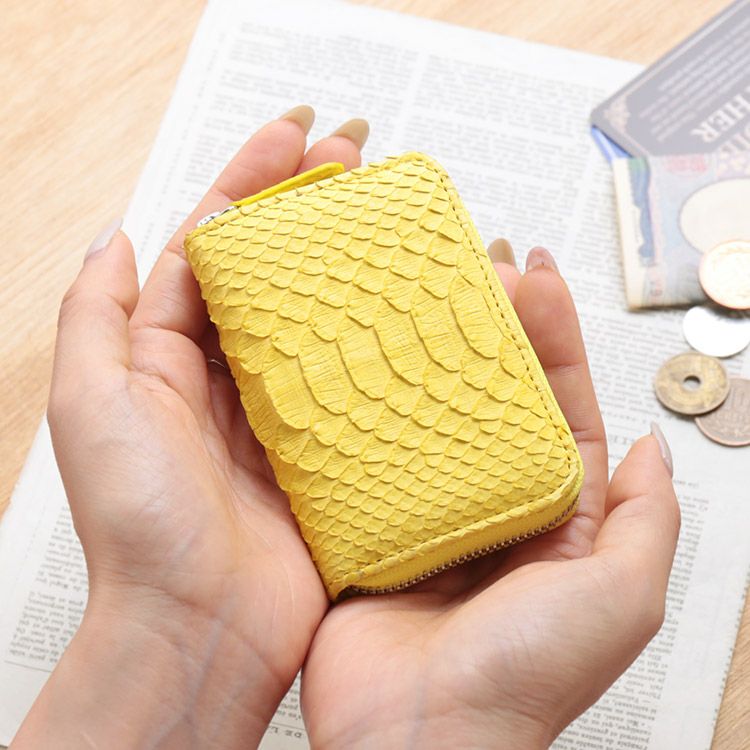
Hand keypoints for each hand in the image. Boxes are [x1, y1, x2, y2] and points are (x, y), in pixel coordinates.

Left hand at [13, 107, 368, 748]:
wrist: (198, 628)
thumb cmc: (138, 526)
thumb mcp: (91, 405)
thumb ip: (96, 316)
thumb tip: (113, 237)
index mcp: (168, 358)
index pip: (210, 249)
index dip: (249, 187)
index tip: (292, 138)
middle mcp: (226, 378)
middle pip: (272, 274)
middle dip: (310, 211)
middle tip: (355, 161)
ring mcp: (281, 413)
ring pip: (317, 321)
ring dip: (348, 267)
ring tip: (387, 217)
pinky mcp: (325, 451)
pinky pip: (353, 384)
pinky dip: (377, 344)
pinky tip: (407, 312)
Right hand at [301, 248, 679, 748]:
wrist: (418, 738)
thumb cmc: (522, 680)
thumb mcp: (619, 600)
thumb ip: (644, 521)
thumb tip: (647, 449)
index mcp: (555, 517)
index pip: (559, 407)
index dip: (552, 341)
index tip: (535, 281)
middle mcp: (494, 504)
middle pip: (492, 397)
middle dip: (489, 330)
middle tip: (476, 267)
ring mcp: (431, 508)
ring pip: (433, 414)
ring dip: (429, 357)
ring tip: (423, 296)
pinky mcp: (376, 520)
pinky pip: (376, 452)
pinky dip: (372, 408)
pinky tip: (365, 364)